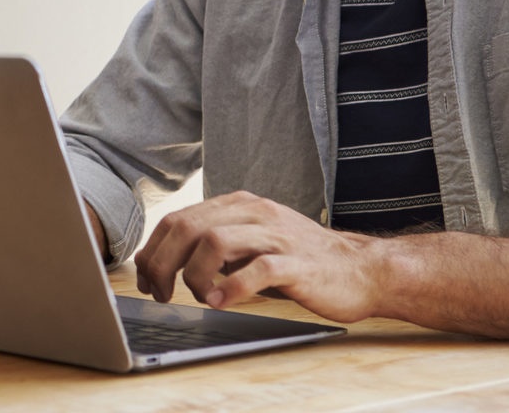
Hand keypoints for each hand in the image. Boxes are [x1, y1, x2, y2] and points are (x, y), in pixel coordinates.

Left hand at [133, 191, 383, 322]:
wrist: (361, 269)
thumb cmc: (301, 261)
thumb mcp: (251, 245)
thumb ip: (215, 247)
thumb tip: (166, 263)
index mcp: (239, 205)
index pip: (178, 219)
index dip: (154, 250)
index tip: (147, 279)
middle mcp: (255, 213)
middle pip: (188, 227)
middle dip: (163, 263)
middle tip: (160, 292)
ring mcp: (276, 236)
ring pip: (214, 241)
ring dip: (194, 275)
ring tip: (200, 298)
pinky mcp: (296, 263)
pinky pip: (256, 270)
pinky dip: (231, 288)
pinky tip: (222, 304)